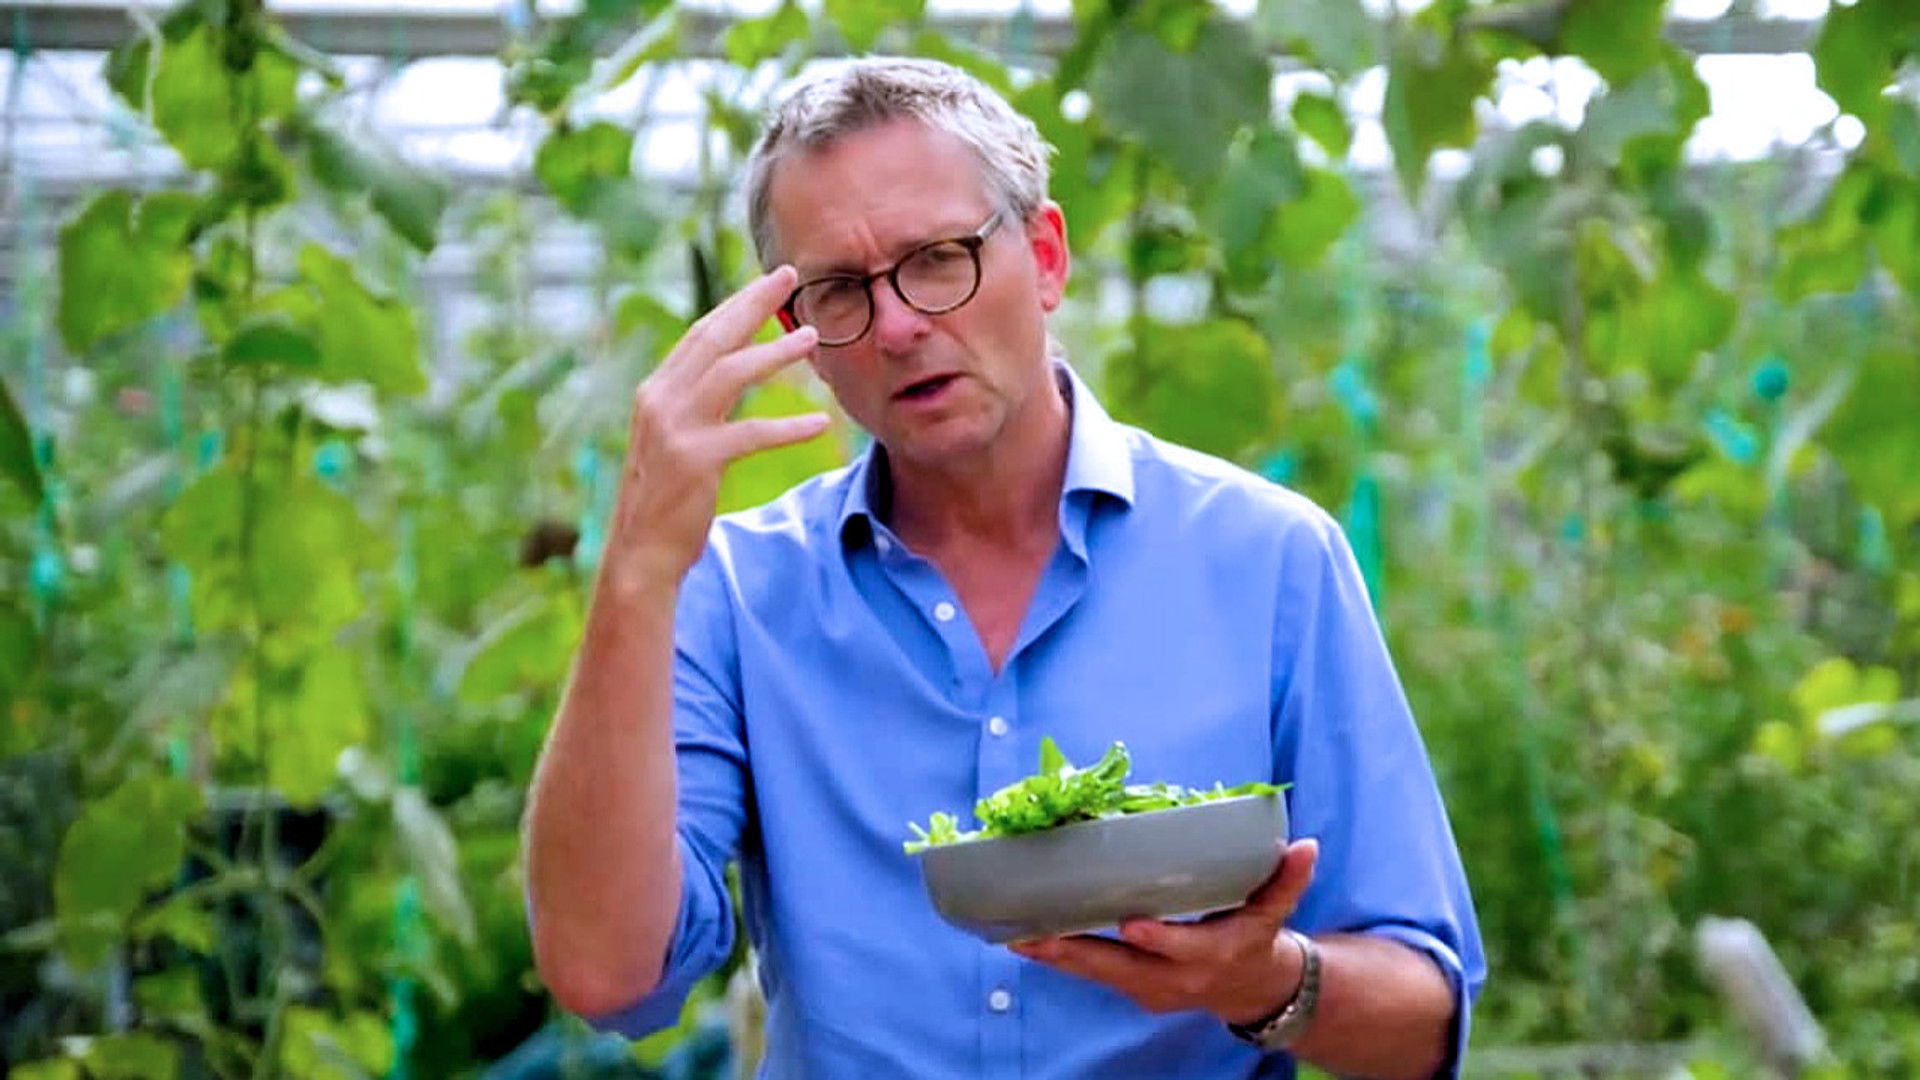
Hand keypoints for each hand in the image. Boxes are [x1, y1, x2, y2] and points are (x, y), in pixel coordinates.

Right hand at [606, 266, 827, 587]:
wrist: (639, 555)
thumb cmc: (664, 501)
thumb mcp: (672, 441)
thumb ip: (692, 406)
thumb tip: (725, 374)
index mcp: (655, 392)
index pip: (699, 336)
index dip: (734, 306)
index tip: (766, 282)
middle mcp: (659, 401)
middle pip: (712, 338)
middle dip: (752, 303)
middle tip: (789, 275)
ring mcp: (675, 429)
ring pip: (730, 374)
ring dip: (775, 353)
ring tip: (813, 338)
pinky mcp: (695, 462)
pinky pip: (750, 434)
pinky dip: (788, 429)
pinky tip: (821, 425)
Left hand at [1009, 838, 1318, 1024]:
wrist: (1251, 989)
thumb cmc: (1257, 938)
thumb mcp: (1276, 911)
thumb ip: (1288, 879)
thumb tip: (1306, 845)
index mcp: (1211, 956)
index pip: (1182, 950)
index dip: (1157, 940)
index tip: (1130, 924)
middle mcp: (1174, 980)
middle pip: (1118, 968)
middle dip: (1074, 951)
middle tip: (1033, 934)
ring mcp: (1147, 988)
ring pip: (1094, 973)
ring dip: (1054, 955)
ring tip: (1014, 934)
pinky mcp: (1129, 987)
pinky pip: (1089, 972)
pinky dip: (1059, 956)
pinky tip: (1024, 936)